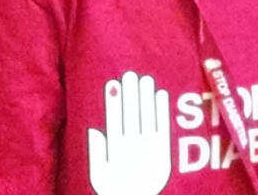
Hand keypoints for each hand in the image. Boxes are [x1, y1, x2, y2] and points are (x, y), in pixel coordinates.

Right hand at [87, 71, 171, 194]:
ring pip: (147, 119)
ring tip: (145, 79)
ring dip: (146, 98)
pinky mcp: (164, 154)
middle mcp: (133, 149)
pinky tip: (161, 94)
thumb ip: (96, 154)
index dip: (113, 103)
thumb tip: (93, 129)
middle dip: (130, 95)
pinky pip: (163, 128)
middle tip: (130, 74)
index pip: (114, 121)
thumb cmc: (115, 190)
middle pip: (131, 116)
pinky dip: (162, 111)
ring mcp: (149, 150)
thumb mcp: (100, 176)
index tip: (112, 83)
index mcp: (116, 153)